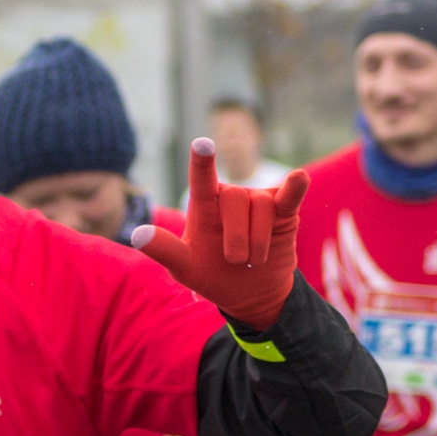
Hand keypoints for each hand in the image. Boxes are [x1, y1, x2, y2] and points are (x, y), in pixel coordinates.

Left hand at [132, 138, 309, 330]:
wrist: (249, 292)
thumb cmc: (211, 273)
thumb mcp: (183, 266)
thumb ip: (164, 249)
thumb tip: (137, 234)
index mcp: (204, 206)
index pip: (202, 182)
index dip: (202, 163)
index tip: (201, 143)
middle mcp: (230, 198)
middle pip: (236, 199)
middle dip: (237, 237)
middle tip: (235, 261)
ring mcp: (258, 201)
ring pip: (261, 206)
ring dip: (258, 241)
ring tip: (253, 259)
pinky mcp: (284, 210)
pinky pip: (289, 196)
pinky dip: (295, 188)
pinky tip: (299, 178)